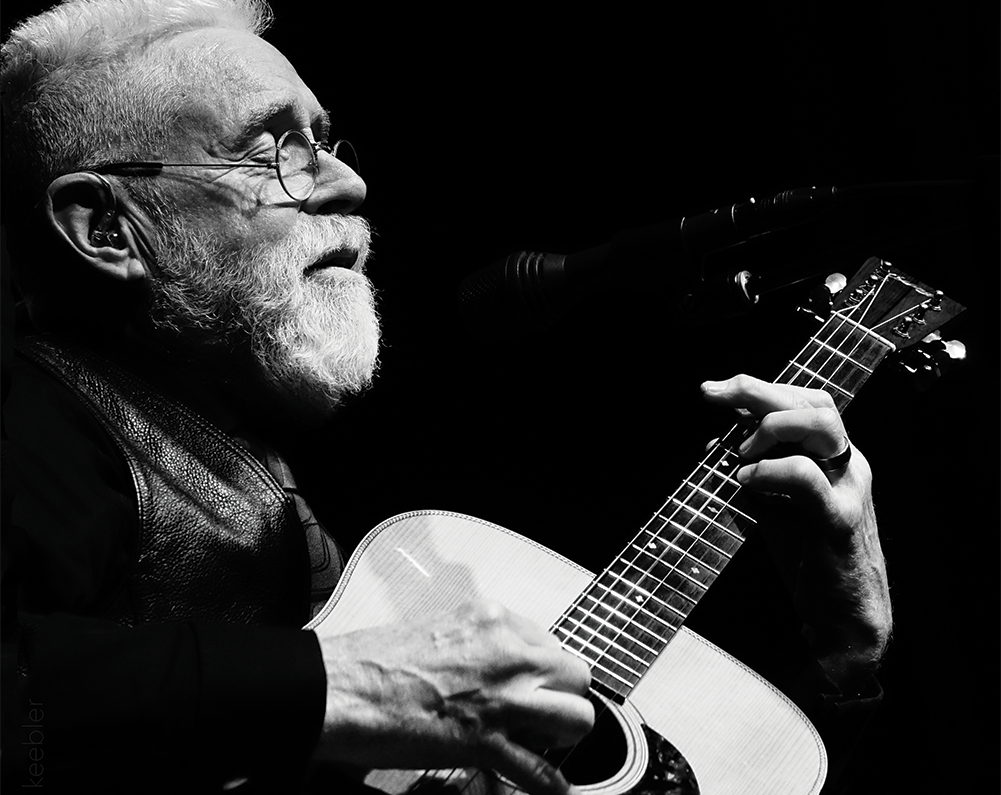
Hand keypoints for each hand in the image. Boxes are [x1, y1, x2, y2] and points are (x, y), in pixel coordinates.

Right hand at [313, 599, 593, 794]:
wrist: (342, 688)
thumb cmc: (374, 661)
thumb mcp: (439, 629)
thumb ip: (476, 642)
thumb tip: (492, 664)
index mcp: (492, 619)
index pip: (550, 642)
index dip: (543, 670)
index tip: (532, 685)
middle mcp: (507, 651)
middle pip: (576, 674)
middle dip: (564, 696)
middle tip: (542, 712)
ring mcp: (502, 696)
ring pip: (577, 717)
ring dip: (564, 734)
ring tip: (544, 743)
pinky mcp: (487, 741)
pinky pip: (540, 771)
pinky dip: (545, 784)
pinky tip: (544, 787)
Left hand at [702, 375, 891, 689]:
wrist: (842, 617)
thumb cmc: (807, 558)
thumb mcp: (772, 505)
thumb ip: (751, 471)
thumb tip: (715, 442)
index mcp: (834, 458)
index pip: (805, 402)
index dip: (758, 389)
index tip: (712, 391)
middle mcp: (847, 465)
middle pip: (814, 403)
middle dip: (759, 392)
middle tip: (716, 400)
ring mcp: (847, 490)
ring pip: (821, 425)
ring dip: (770, 429)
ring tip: (739, 457)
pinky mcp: (838, 520)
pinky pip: (805, 477)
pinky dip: (768, 471)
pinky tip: (744, 482)